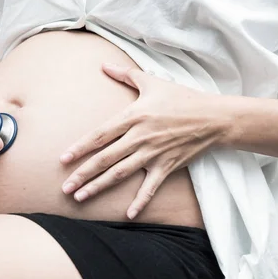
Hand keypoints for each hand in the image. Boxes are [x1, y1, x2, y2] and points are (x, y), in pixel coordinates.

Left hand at [60, 63, 228, 219]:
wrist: (215, 117)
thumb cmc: (181, 97)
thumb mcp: (151, 82)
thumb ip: (125, 74)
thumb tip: (103, 64)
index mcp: (132, 116)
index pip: (100, 135)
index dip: (80, 148)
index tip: (63, 159)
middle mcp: (139, 137)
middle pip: (105, 158)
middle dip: (82, 174)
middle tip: (64, 188)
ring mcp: (153, 154)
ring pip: (120, 174)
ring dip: (99, 187)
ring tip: (80, 198)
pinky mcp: (167, 166)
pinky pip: (151, 187)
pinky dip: (140, 201)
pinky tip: (128, 214)